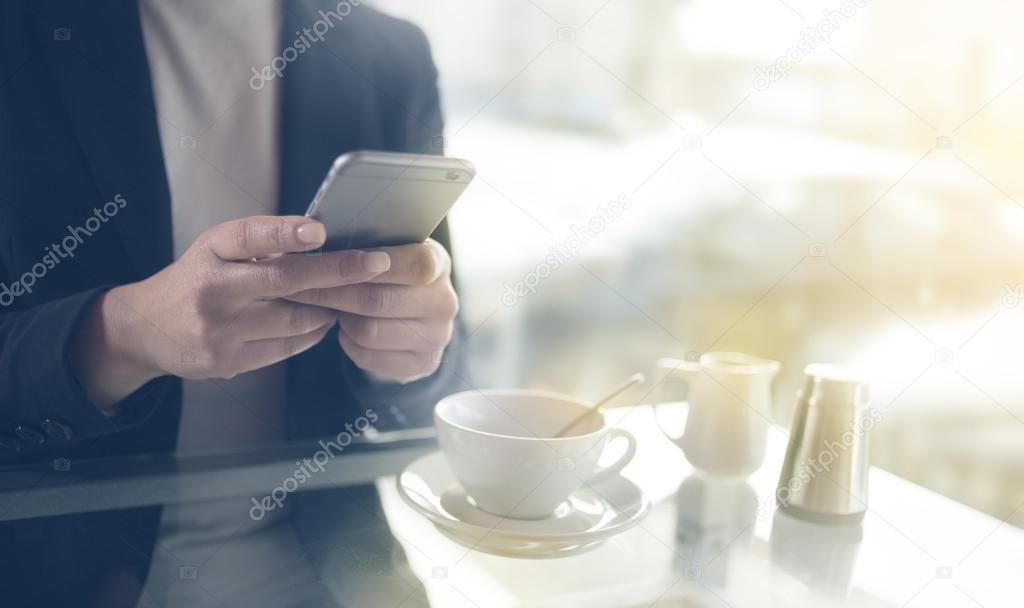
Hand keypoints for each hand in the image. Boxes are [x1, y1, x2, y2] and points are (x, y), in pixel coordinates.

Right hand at [73, 216, 391, 408]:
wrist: (144, 329)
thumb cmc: (197, 278)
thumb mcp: (216, 250)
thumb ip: (261, 244)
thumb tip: (322, 238)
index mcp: (211, 252)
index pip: (249, 236)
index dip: (285, 232)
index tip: (320, 230)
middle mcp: (214, 290)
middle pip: (285, 280)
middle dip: (338, 271)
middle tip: (376, 263)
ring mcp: (221, 330)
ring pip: (296, 318)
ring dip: (330, 306)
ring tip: (349, 294)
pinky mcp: (229, 361)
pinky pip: (288, 347)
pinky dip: (313, 332)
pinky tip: (323, 320)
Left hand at [285, 239, 457, 383]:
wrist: (411, 314)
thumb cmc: (388, 272)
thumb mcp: (386, 249)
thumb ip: (365, 245)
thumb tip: (315, 236)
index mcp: (437, 263)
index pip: (411, 265)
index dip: (368, 265)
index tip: (328, 260)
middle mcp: (444, 301)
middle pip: (378, 301)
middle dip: (333, 293)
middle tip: (300, 286)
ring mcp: (436, 336)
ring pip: (369, 331)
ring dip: (341, 319)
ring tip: (330, 307)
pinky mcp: (422, 364)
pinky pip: (369, 356)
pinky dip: (349, 343)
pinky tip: (347, 329)